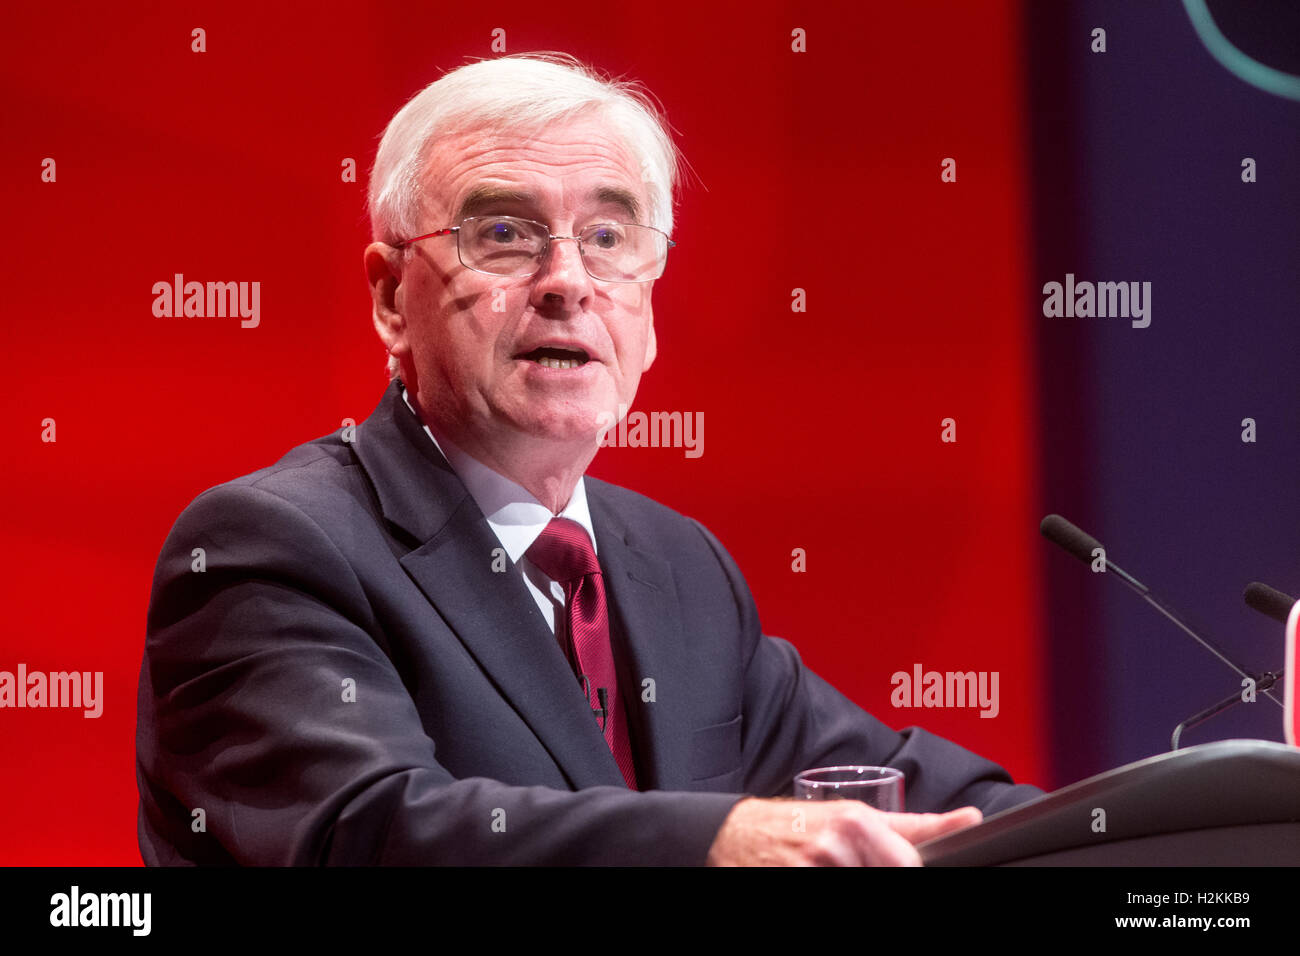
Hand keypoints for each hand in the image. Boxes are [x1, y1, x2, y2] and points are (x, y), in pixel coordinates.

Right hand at [705, 797, 981, 865]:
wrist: (733, 834)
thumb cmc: (799, 824)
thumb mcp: (856, 816)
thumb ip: (916, 826)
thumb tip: (970, 819)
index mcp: (858, 824)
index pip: (908, 866)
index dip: (908, 871)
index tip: (903, 869)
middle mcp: (835, 848)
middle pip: (889, 874)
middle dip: (870, 873)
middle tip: (851, 865)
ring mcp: (811, 870)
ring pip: (856, 884)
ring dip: (848, 876)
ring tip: (829, 869)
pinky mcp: (792, 884)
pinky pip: (826, 898)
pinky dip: (822, 883)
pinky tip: (815, 874)